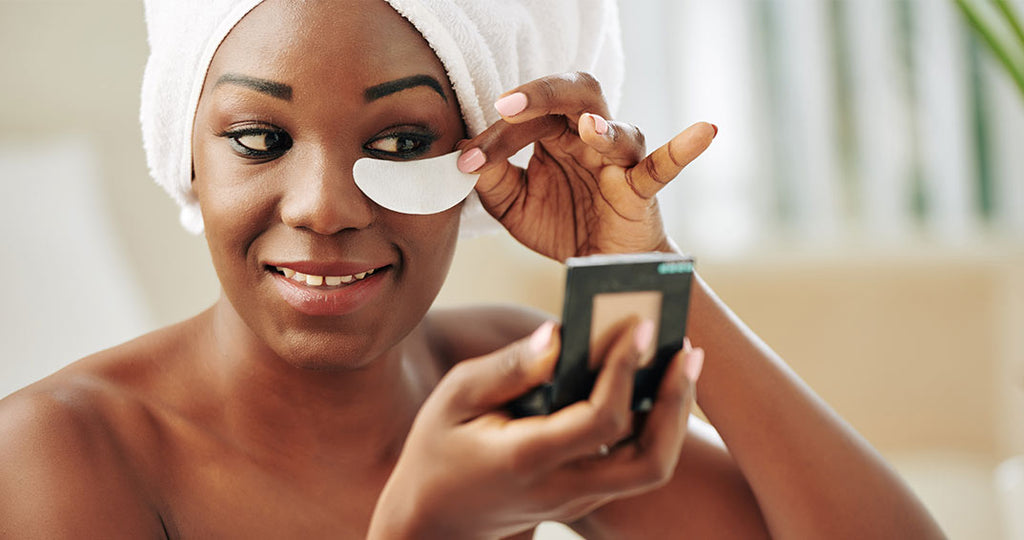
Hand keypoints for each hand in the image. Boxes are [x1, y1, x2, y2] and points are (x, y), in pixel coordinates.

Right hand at [367, 320, 703, 538]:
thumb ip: (509, 368)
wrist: (433, 522)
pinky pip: (632, 466)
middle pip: (650, 461)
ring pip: (650, 469)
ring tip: (680, 363)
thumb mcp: (455, 397)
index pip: (601, 420)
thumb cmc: (438, 448)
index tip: (639, 327)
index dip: (626, 371)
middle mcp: (562, 488)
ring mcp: (577, 501)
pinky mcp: (583, 500)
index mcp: (527, 458)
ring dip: (673, 415)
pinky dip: (651, 426)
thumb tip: (559, 335)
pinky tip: (651, 386)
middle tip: (687, 350)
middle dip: (677, 403)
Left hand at [457, 72, 715, 260]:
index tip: (467, 161)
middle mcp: (589, 137)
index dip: (496, 137)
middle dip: (541, 94)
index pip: (526, 118)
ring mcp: (619, 161)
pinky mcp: (642, 189)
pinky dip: (686, 147)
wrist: (598, 269)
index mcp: (555, 134)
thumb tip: (463, 152)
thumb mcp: (514, 206)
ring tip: (587, 128)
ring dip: (602, 128)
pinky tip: (706, 129)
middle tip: (507, 105)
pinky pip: (665, 165)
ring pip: (618, 130)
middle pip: (574, 94)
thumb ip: (491, 179)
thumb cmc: (560, 225)